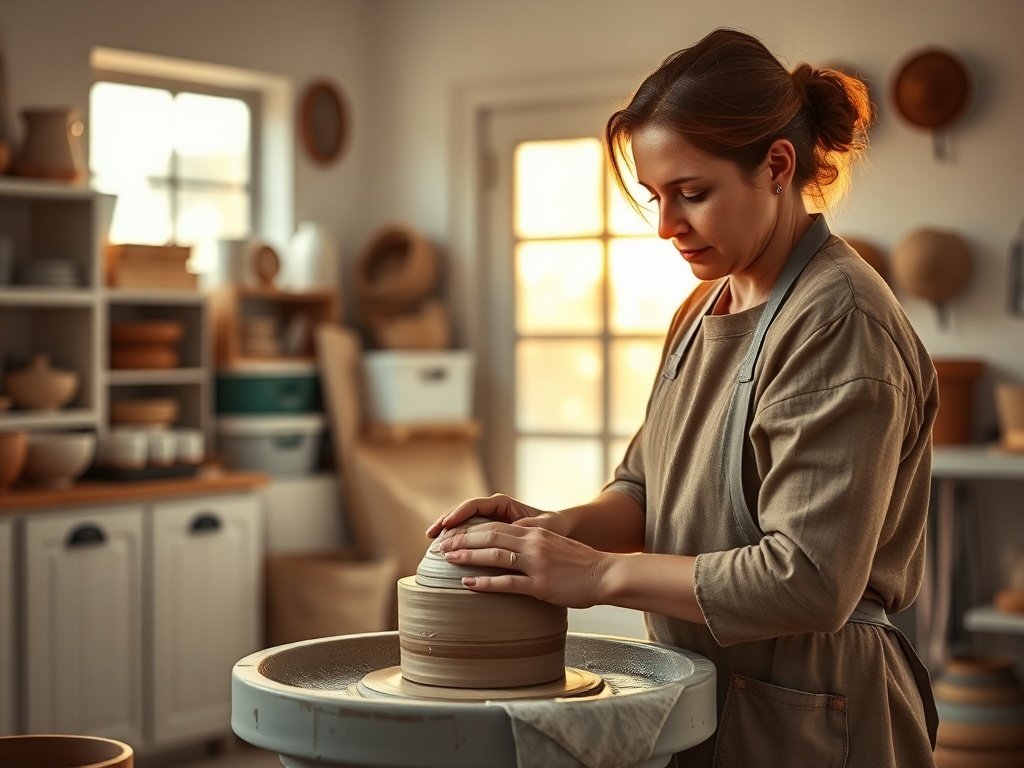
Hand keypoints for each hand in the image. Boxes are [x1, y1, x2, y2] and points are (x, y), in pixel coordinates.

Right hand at [426, 493, 561, 538]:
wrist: (558, 531)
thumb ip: (530, 525)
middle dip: (446, 521)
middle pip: (462, 512)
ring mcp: (487, 520)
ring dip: (446, 529)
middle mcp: (492, 509)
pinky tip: (444, 547)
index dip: (459, 513)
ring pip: (461, 522)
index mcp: (503, 503)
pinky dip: (455, 538)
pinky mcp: (487, 533)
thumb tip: (516, 526)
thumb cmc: (553, 526)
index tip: (447, 524)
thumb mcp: (544, 526)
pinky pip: (467, 533)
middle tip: (432, 535)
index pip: (474, 504)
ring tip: (431, 539)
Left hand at [435, 521, 608, 608]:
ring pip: (494, 555)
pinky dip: (485, 583)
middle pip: (489, 536)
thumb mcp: (554, 544)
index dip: (470, 530)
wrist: (605, 574)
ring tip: (448, 560)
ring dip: (468, 557)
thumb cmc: (580, 563)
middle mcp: (533, 543)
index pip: (495, 526)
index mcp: (534, 532)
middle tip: (441, 546)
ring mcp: (536, 564)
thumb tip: (509, 548)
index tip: (452, 535)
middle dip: (462, 540)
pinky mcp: (540, 585)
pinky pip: (507, 583)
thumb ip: (532, 543)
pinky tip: (468, 584)